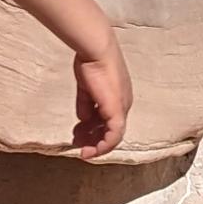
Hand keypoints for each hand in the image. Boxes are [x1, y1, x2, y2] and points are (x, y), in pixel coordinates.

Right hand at [72, 32, 130, 160]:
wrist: (97, 51)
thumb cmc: (91, 63)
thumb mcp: (86, 87)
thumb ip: (86, 104)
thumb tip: (84, 119)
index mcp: (118, 97)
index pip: (108, 119)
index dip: (94, 130)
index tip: (79, 135)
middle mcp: (123, 105)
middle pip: (110, 130)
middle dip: (93, 140)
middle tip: (79, 146)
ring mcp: (122, 109)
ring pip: (111, 136)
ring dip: (96, 145)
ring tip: (83, 150)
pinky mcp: (117, 112)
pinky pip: (113, 136)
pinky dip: (103, 146)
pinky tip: (92, 151)